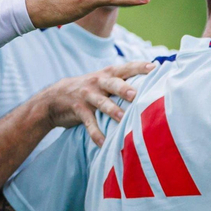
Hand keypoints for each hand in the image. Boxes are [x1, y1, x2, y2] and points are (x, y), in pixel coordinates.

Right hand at [35, 60, 155, 144]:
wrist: (55, 97)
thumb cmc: (90, 89)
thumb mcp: (103, 81)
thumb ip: (123, 81)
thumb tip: (151, 86)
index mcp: (108, 74)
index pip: (126, 68)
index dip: (139, 67)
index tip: (155, 67)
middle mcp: (98, 82)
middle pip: (113, 84)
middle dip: (124, 88)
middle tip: (135, 95)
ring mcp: (88, 95)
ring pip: (102, 102)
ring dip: (113, 110)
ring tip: (122, 118)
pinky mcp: (79, 110)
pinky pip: (89, 123)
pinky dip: (96, 134)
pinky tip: (104, 143)